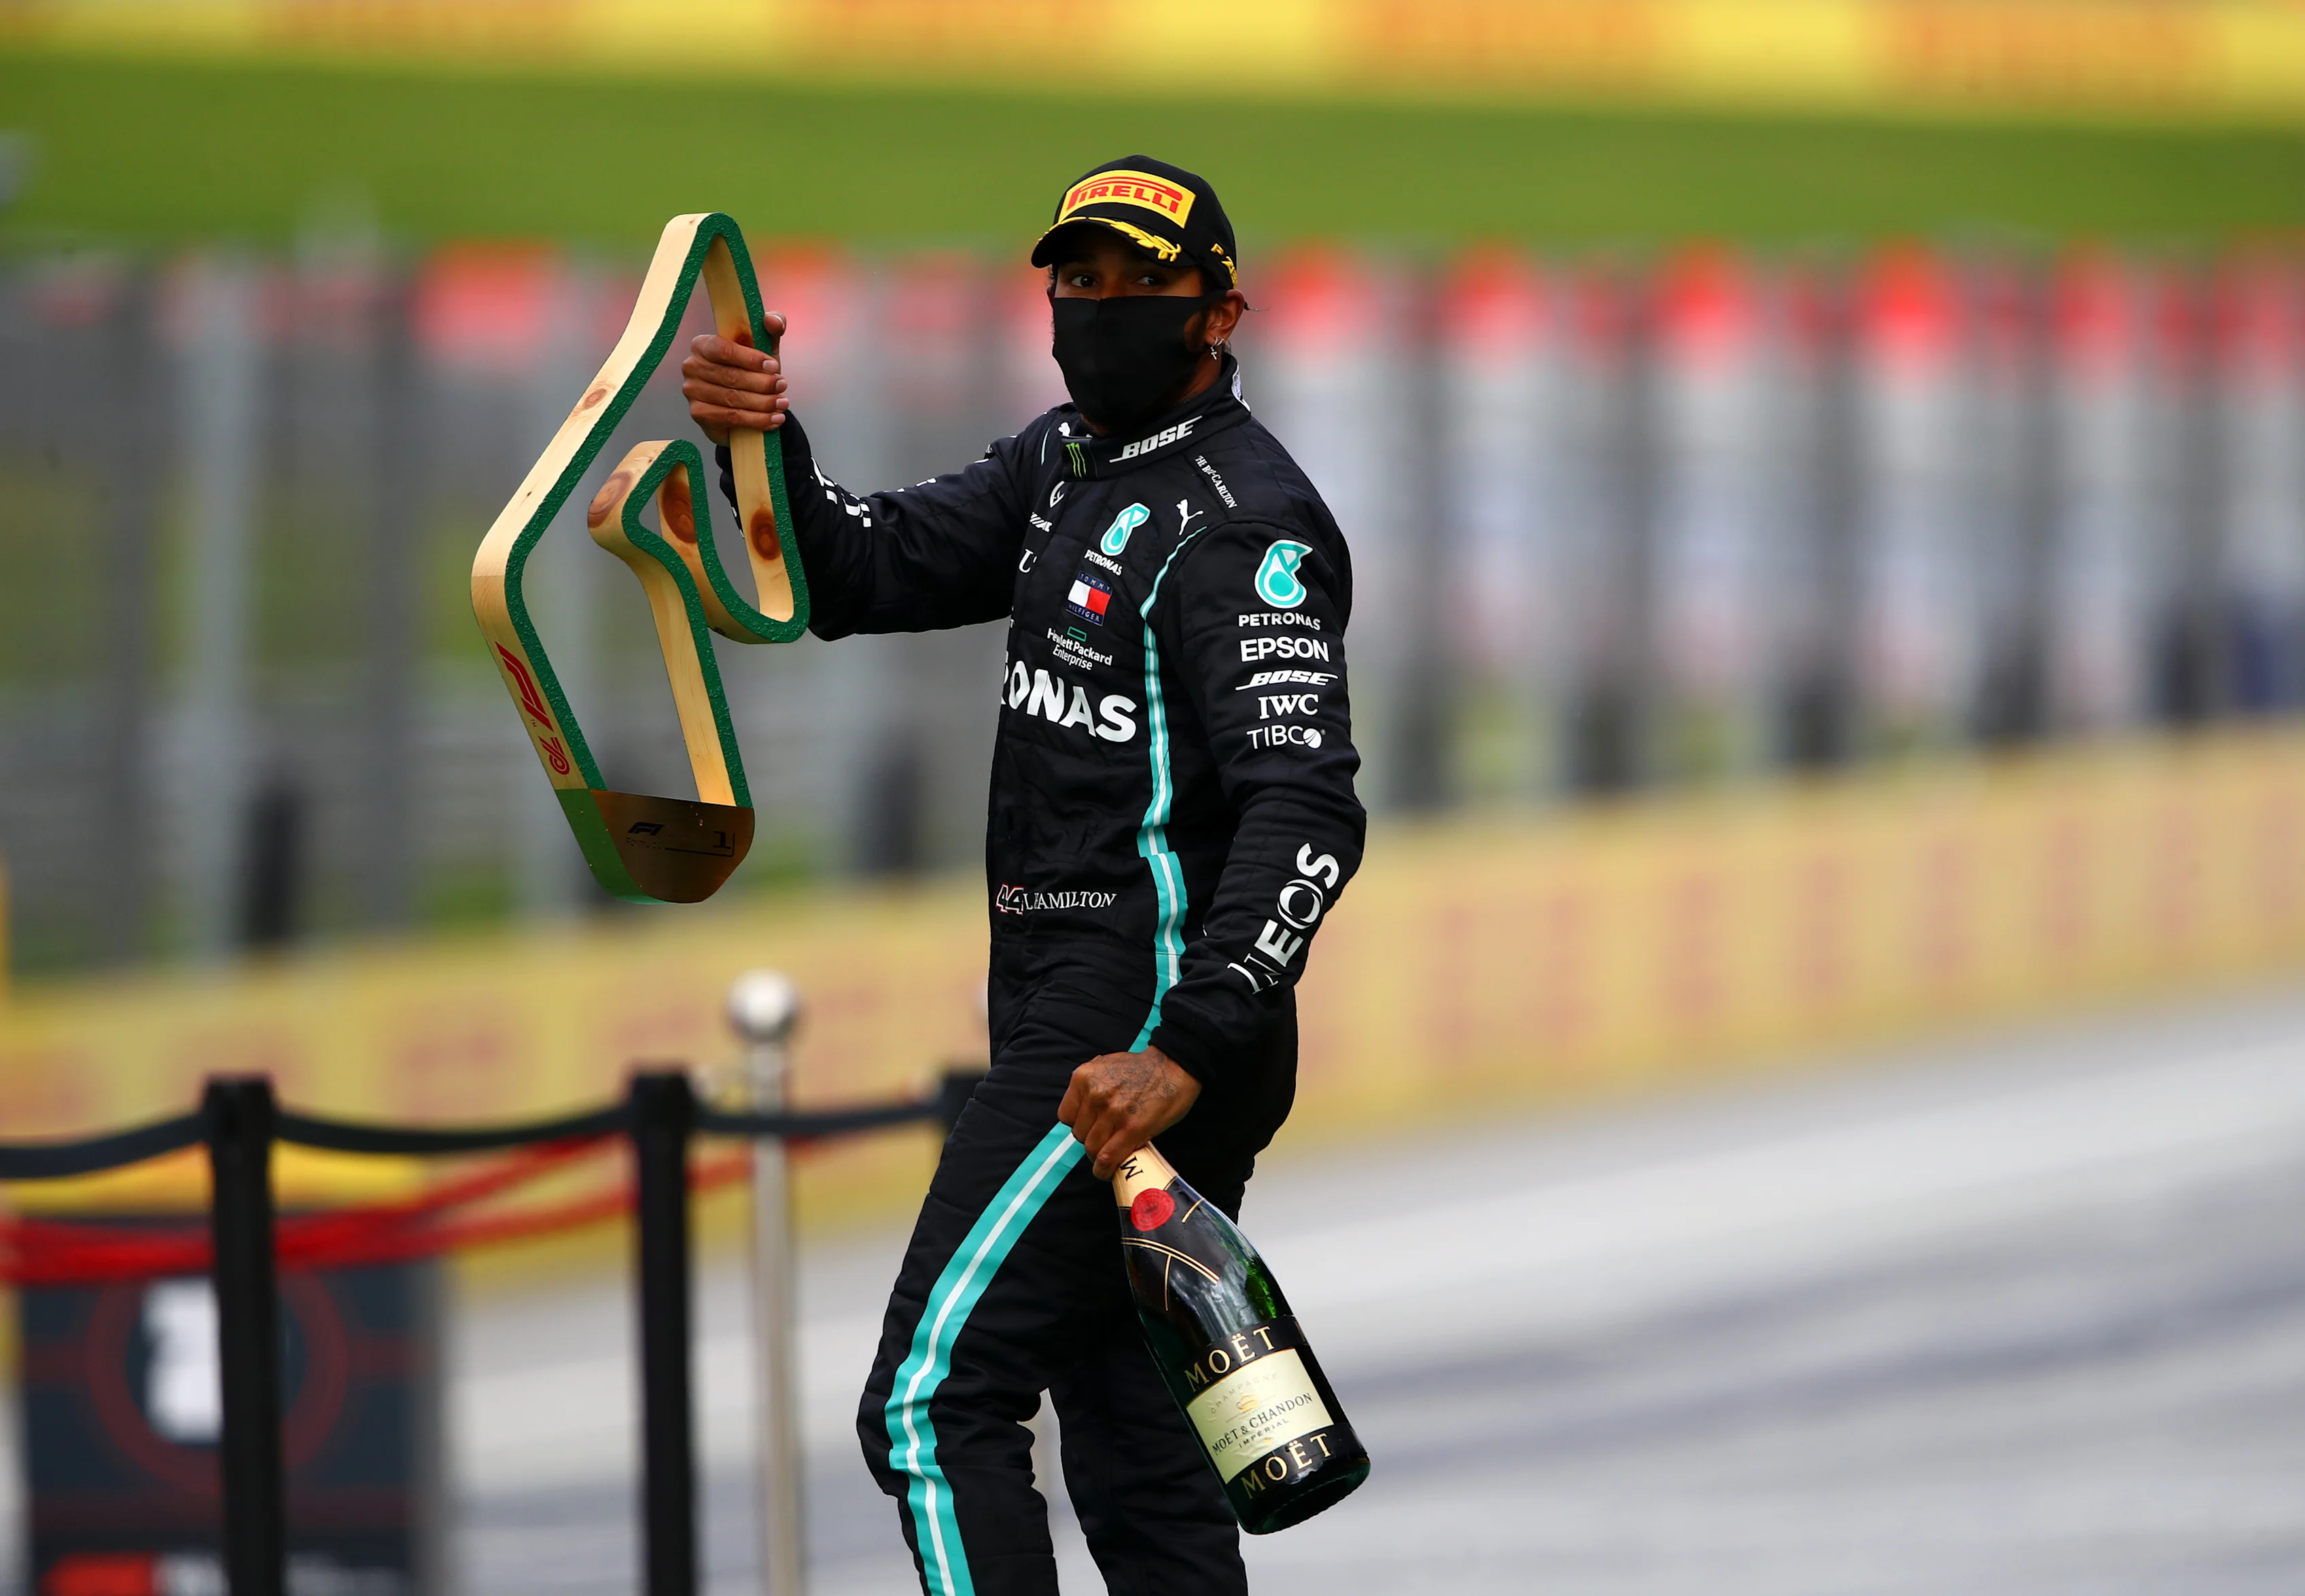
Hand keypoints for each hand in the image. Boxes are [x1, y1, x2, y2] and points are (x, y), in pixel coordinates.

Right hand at [680, 317, 788, 444]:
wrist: (744, 403)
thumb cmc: (750, 370)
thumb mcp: (763, 348)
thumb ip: (770, 330)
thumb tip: (773, 320)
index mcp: (703, 344)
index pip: (724, 350)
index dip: (751, 359)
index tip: (774, 366)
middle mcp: (692, 366)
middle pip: (731, 377)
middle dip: (762, 383)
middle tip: (783, 386)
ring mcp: (692, 392)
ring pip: (733, 399)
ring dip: (763, 403)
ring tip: (782, 404)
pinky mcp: (698, 414)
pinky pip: (731, 418)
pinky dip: (757, 420)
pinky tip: (774, 420)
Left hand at [1058, 1044, 1200, 1179]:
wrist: (1174, 1066)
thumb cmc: (1144, 1068)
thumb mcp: (1106, 1067)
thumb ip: (1091, 1088)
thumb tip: (1085, 1112)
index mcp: (1084, 1078)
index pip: (1066, 1116)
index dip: (1080, 1125)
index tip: (1091, 1128)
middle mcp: (1095, 1094)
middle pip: (1079, 1134)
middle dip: (1091, 1140)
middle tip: (1107, 1140)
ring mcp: (1112, 1112)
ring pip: (1091, 1148)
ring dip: (1099, 1156)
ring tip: (1111, 1155)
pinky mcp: (1131, 1129)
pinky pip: (1107, 1158)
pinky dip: (1105, 1170)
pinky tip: (1108, 1172)